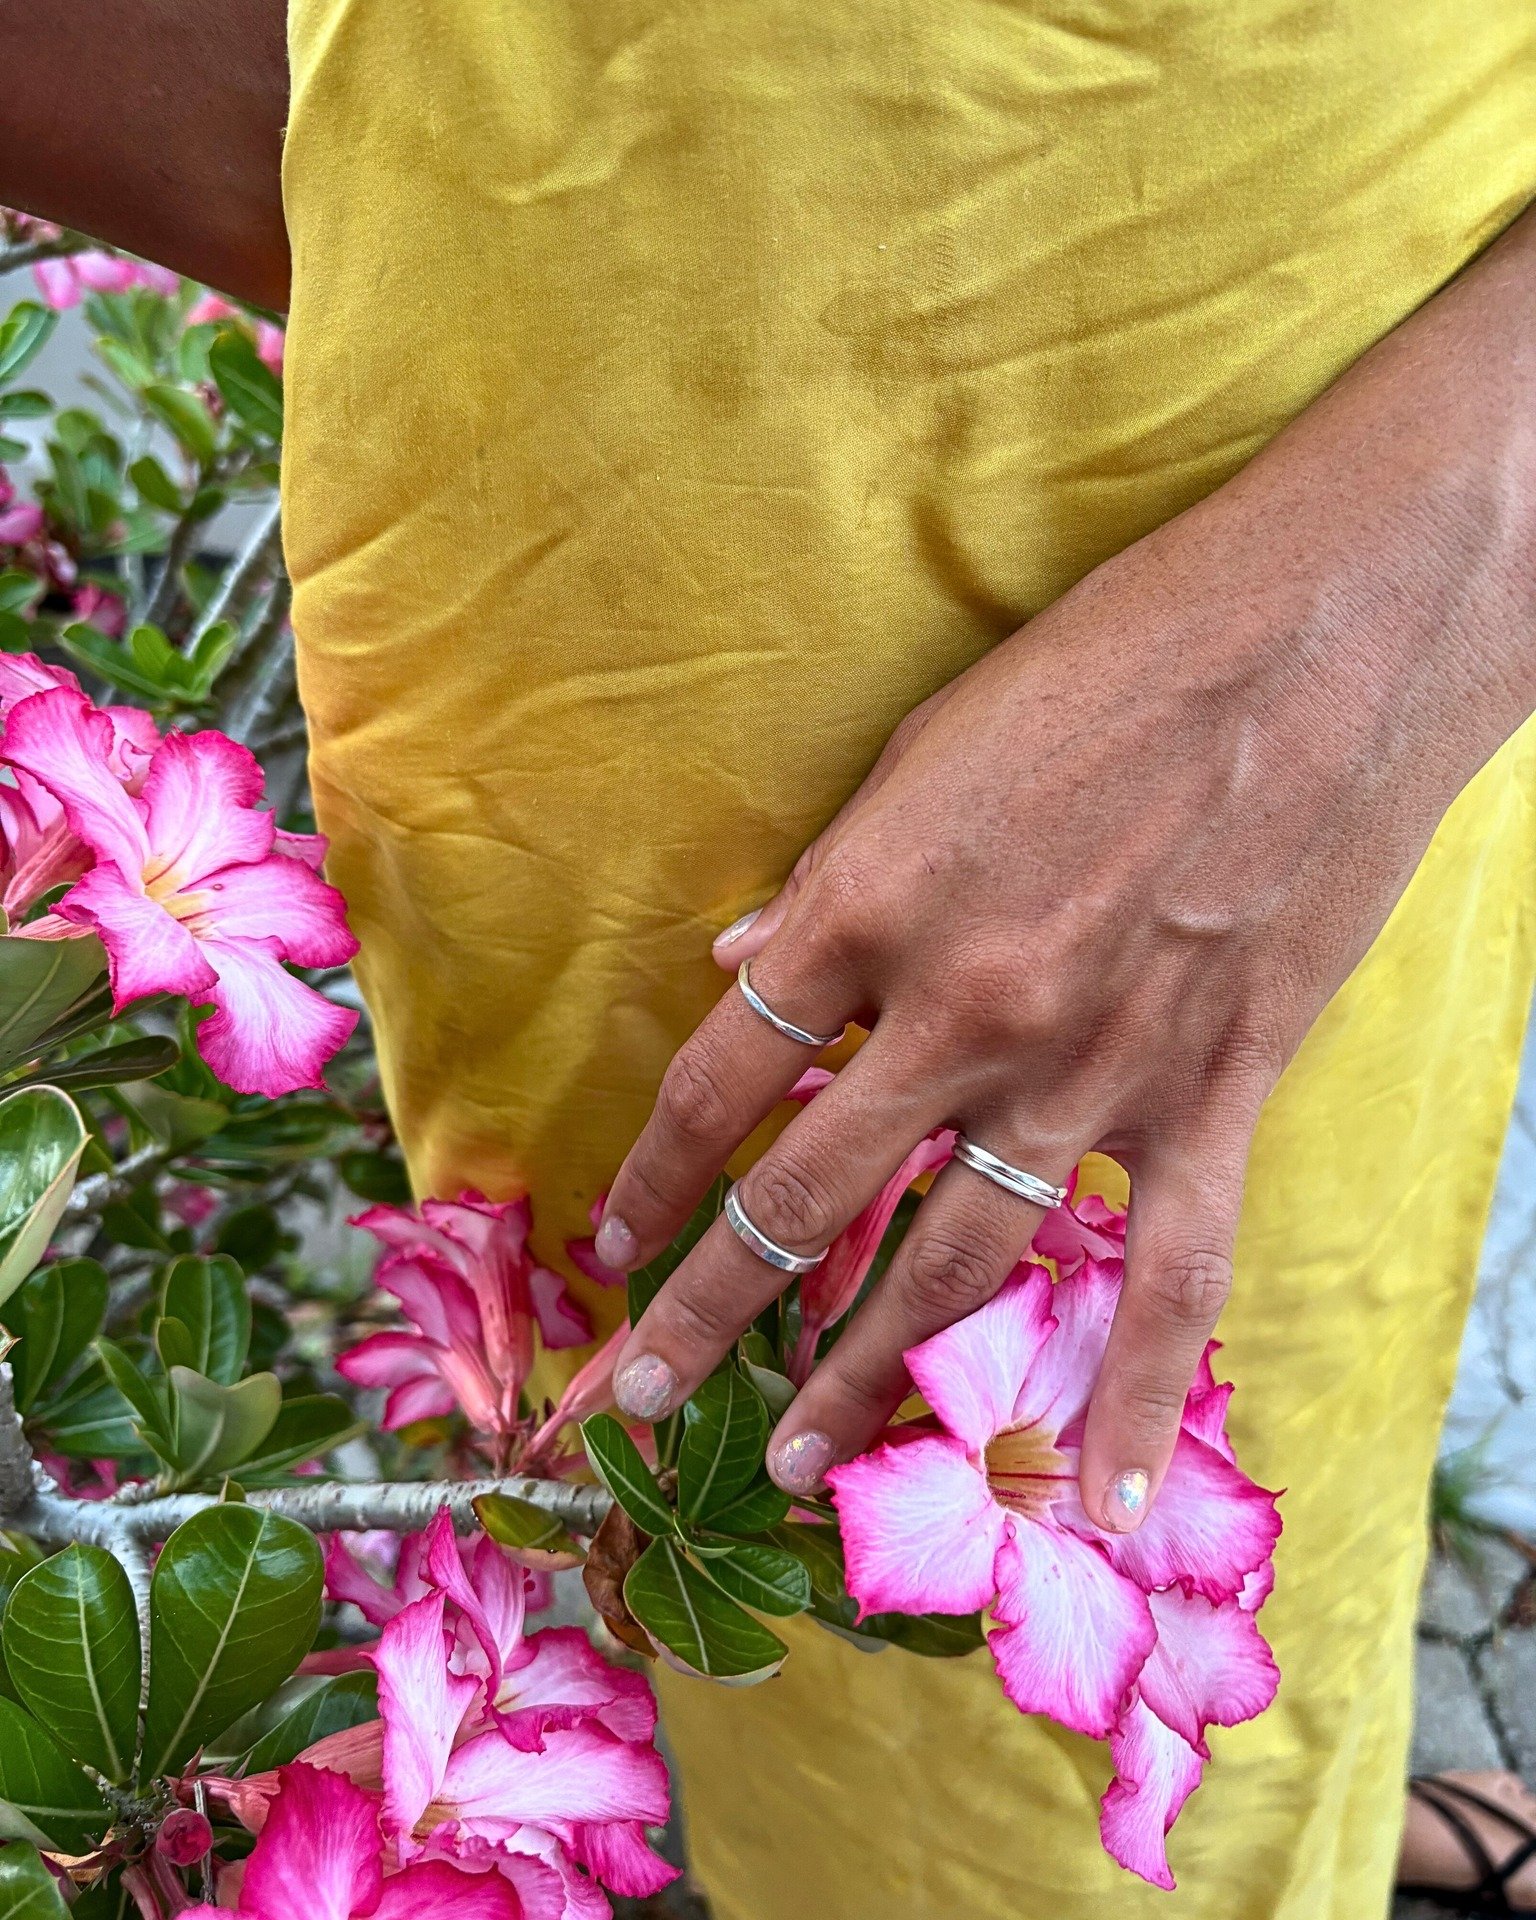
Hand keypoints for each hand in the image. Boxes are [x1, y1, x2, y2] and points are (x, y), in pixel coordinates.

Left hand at [600, 208, 1535, 1528]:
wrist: (1317, 640)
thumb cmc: (1107, 663)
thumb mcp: (926, 745)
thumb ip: (831, 880)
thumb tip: (744, 966)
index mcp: (871, 904)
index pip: (721, 1075)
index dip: (652, 1171)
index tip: (612, 1238)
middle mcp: (965, 1011)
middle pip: (805, 1197)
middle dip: (708, 1309)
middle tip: (636, 1395)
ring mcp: (1093, 1070)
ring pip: (953, 1262)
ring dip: (861, 1370)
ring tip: (794, 1461)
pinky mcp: (1211, 1096)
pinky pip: (1168, 1278)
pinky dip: (1129, 1394)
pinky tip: (1087, 1499)